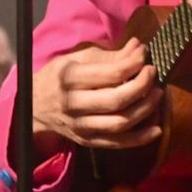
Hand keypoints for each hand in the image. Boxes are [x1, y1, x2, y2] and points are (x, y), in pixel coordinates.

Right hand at [29, 39, 161, 151]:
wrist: (34, 106)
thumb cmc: (59, 77)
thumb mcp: (77, 59)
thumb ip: (110, 56)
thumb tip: (139, 48)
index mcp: (70, 78)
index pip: (110, 74)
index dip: (134, 64)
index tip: (145, 56)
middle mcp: (73, 104)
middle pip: (116, 100)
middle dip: (142, 86)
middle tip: (153, 74)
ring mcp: (80, 126)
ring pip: (120, 123)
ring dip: (145, 109)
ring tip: (157, 94)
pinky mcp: (87, 141)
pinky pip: (118, 143)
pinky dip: (140, 138)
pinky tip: (156, 129)